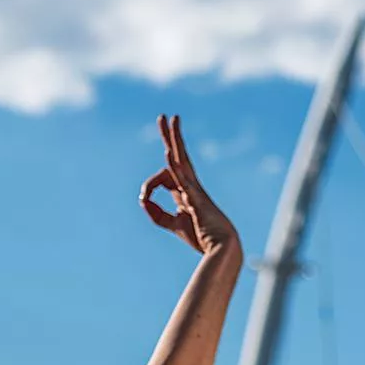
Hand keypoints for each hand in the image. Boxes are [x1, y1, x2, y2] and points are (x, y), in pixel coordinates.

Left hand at [140, 116, 238, 256]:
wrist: (222, 248)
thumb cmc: (201, 236)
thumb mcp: (174, 224)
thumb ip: (158, 214)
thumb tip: (143, 200)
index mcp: (185, 191)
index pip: (164, 175)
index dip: (149, 185)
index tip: (144, 198)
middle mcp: (191, 185)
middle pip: (179, 155)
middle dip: (170, 135)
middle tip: (164, 116)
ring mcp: (195, 189)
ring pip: (182, 160)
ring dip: (175, 139)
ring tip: (170, 120)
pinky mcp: (196, 199)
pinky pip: (184, 179)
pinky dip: (175, 168)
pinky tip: (169, 154)